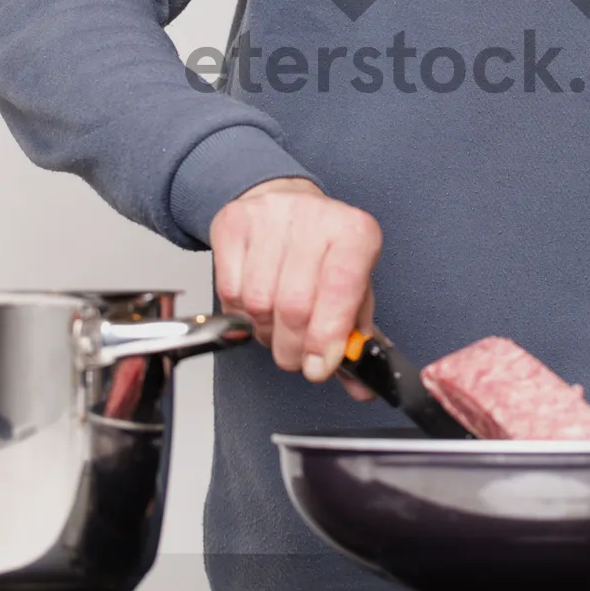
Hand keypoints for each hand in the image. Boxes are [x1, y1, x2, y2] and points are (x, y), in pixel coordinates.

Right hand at [211, 177, 381, 392]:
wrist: (287, 205)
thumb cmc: (325, 253)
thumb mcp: (353, 288)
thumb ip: (354, 338)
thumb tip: (360, 385)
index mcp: (355, 233)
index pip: (341, 288)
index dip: (327, 336)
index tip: (319, 366)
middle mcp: (316, 217)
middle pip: (295, 305)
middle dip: (293, 347)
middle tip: (296, 355)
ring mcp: (272, 216)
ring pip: (259, 302)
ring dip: (265, 331)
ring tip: (276, 323)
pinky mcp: (234, 222)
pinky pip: (230, 291)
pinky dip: (241, 312)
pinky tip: (255, 302)